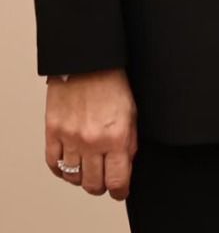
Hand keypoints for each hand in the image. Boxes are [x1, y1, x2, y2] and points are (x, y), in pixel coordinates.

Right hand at [45, 69, 137, 198]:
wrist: (87, 61)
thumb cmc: (112, 82)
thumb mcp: (132, 112)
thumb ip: (129, 142)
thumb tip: (125, 167)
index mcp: (116, 136)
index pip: (116, 181)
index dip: (119, 190)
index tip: (120, 190)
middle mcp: (92, 141)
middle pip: (93, 184)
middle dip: (101, 185)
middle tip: (104, 179)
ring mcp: (70, 138)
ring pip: (73, 177)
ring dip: (82, 177)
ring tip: (88, 169)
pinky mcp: (53, 132)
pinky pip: (54, 164)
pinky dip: (61, 169)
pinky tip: (69, 163)